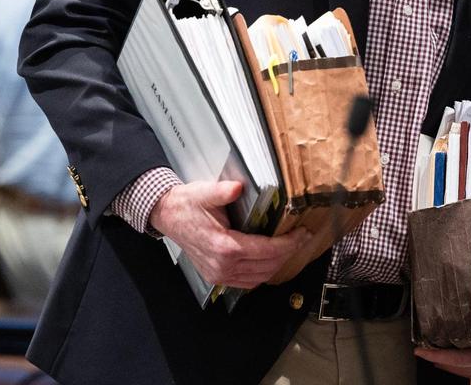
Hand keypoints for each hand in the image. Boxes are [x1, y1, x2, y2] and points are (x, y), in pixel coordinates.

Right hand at [148, 180, 311, 288]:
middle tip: (301, 238)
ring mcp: (219, 274)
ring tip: (289, 248)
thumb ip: (223, 191)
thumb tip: (237, 188)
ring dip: (278, 264)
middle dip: (289, 252)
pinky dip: (262, 273)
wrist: (167, 216)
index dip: (289, 243)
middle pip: (267, 266)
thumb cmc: (186, 205)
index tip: (302, 234)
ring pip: (259, 278)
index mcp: (224, 246)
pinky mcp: (216, 276)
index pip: (267, 251)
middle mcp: (223, 265)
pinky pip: (246, 282)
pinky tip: (270, 260)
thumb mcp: (204, 193)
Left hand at [414, 271, 470, 381]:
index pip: (460, 359)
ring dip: (445, 363)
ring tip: (428, 350)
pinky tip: (446, 354)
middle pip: (456, 368)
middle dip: (436, 359)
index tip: (421, 350)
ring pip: (461, 371)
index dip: (438, 356)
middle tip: (419, 346)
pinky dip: (456, 364)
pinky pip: (469, 370)